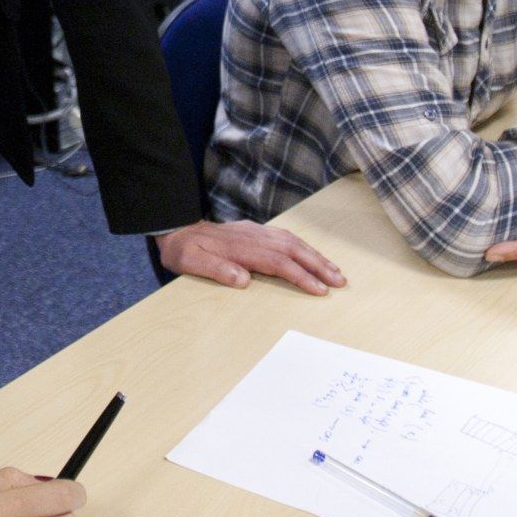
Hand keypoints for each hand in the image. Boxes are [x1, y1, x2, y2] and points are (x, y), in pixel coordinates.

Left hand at [154, 219, 347, 294]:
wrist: (177, 228)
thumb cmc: (184, 250)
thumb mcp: (191, 263)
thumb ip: (217, 270)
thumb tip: (244, 280)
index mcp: (241, 248)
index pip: (278, 262)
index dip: (300, 275)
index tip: (319, 289)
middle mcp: (253, 237)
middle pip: (293, 250)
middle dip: (318, 265)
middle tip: (339, 281)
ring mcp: (256, 232)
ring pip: (293, 242)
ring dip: (316, 256)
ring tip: (335, 271)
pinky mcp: (256, 231)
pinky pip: (286, 238)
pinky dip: (304, 247)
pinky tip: (314, 256)